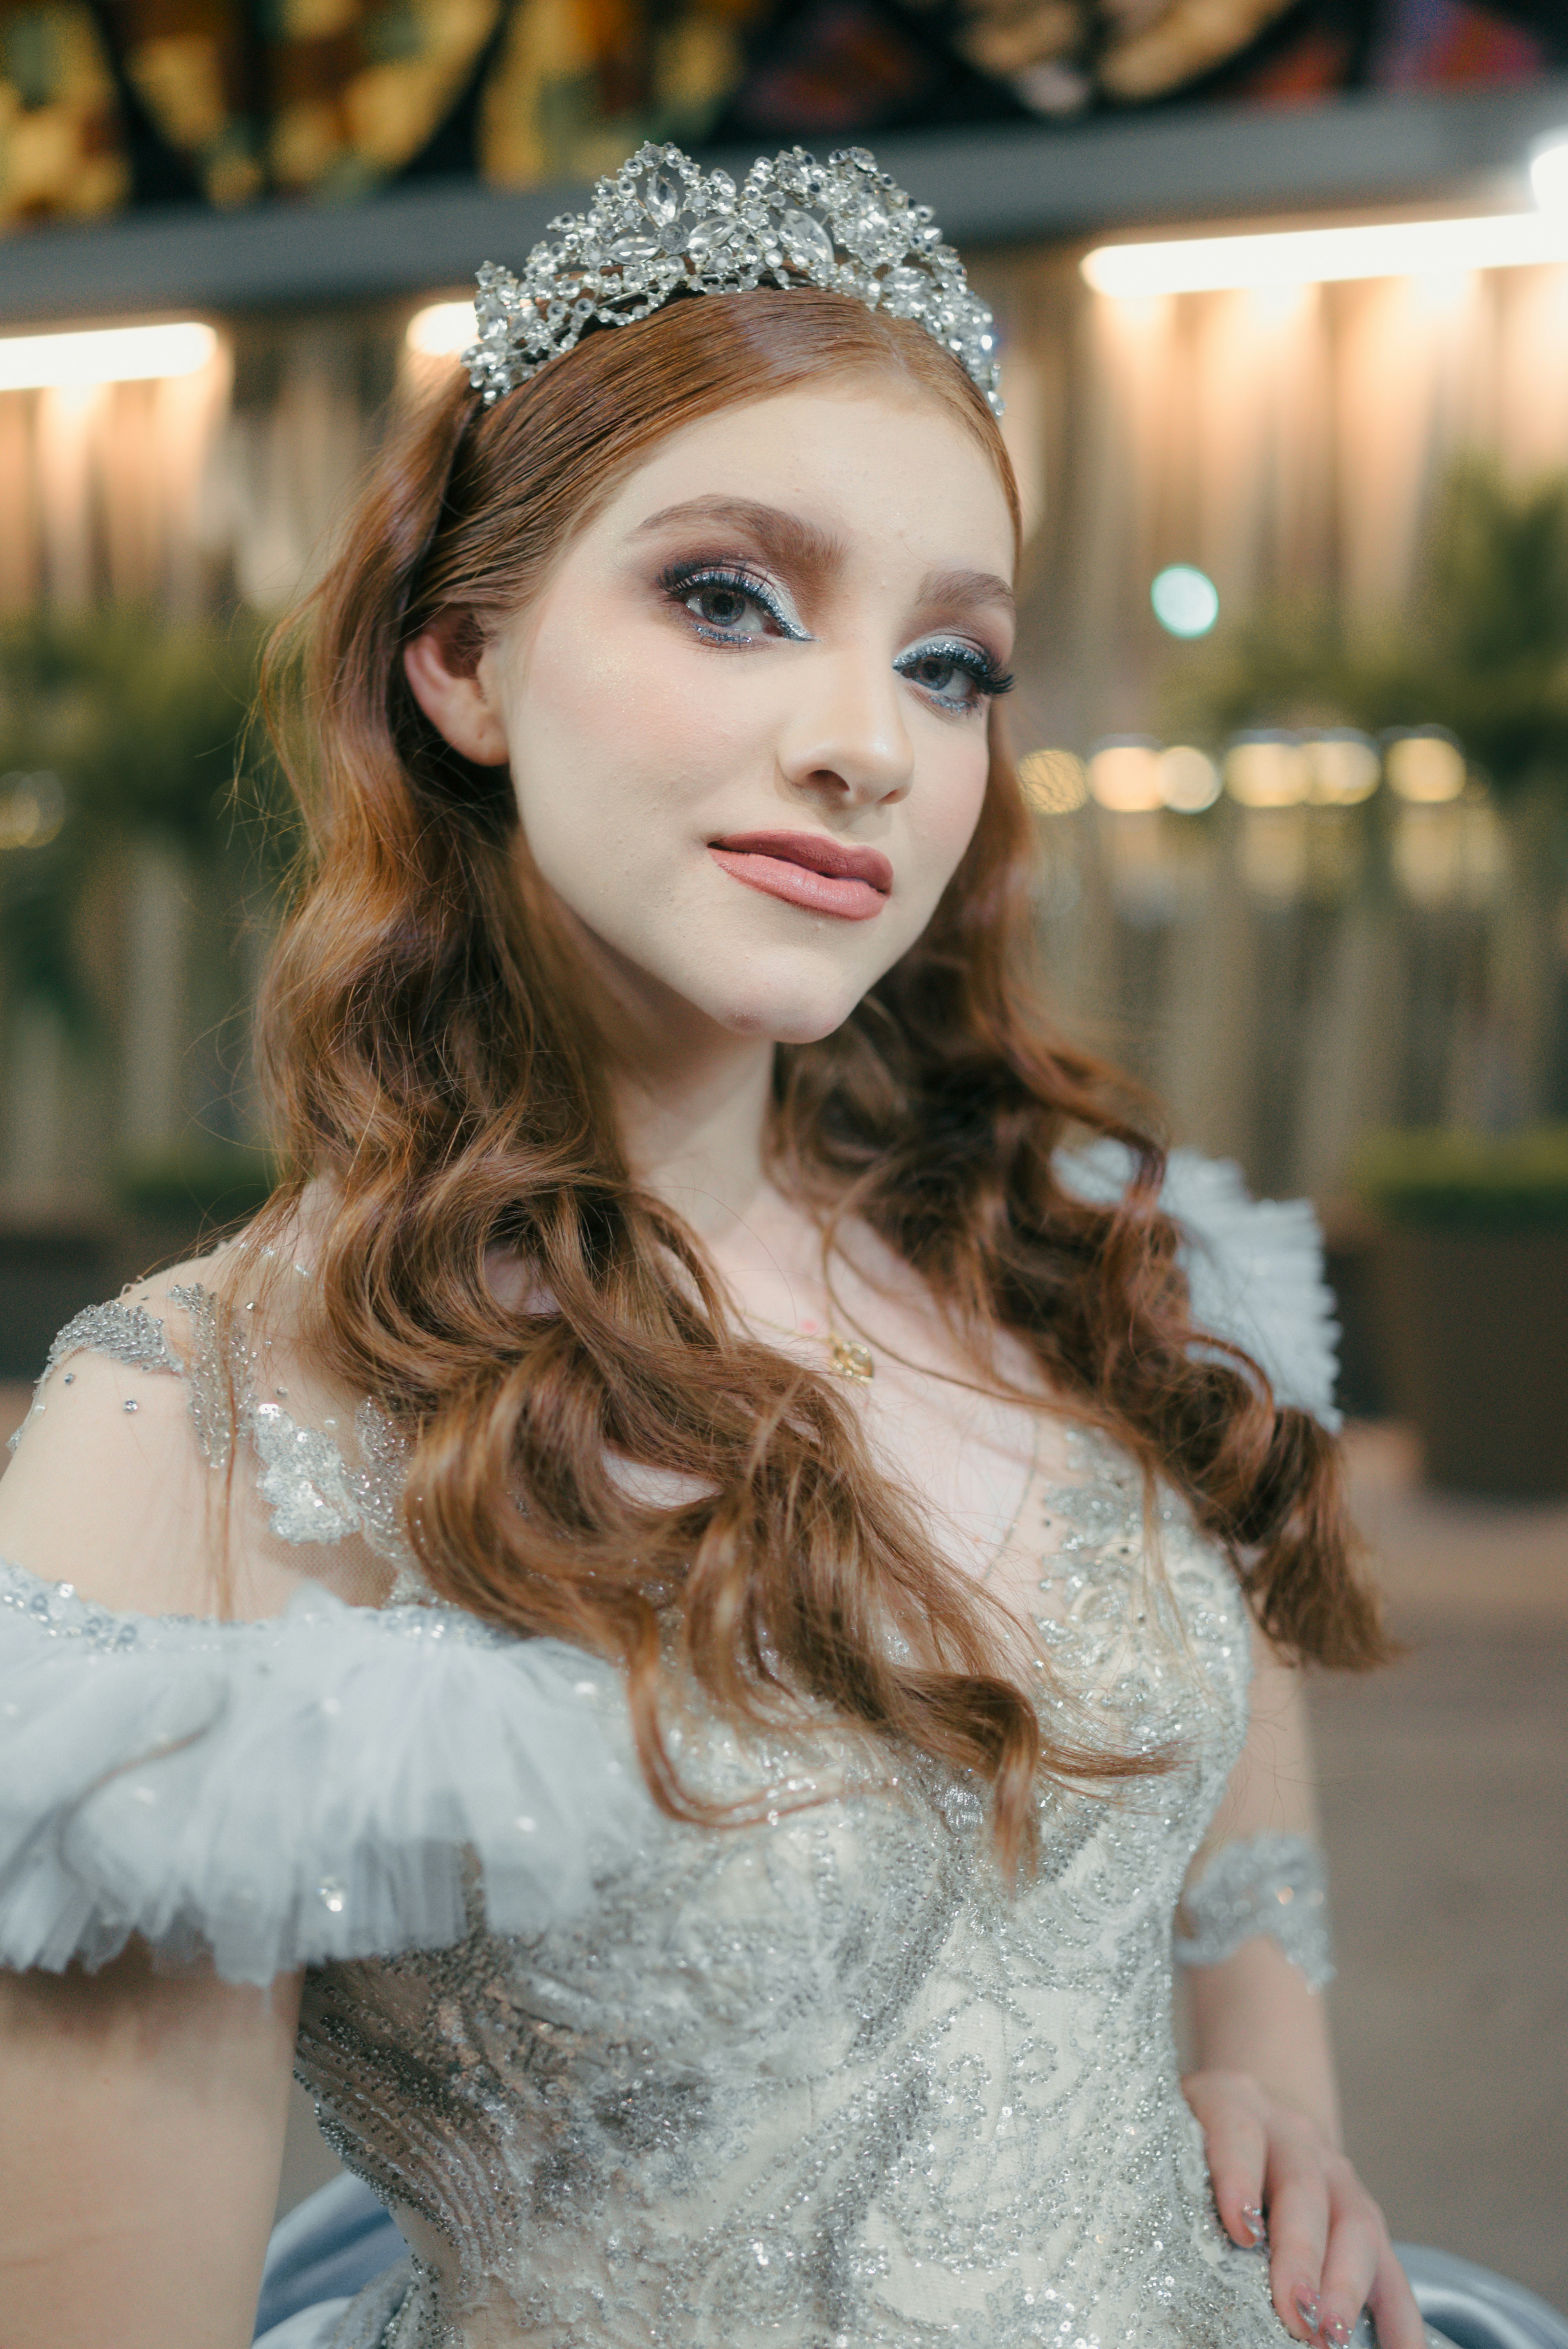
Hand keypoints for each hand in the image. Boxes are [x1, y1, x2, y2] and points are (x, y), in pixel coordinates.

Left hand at [1182, 2068, 1424, 2347]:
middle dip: (1300, 2254)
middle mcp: (1291, 2134)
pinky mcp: (1363, 2214)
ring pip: (1354, 2223)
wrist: (1250, 2107)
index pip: (1237, 2134)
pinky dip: (1400, 2315)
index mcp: (1233, 2104)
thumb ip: (1161, 2174)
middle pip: (1302, 2188)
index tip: (1241, 2229)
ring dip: (1347, 2284)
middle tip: (1294, 2312)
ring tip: (1329, 2333)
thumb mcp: (1171, 2133)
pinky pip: (1390, 2265)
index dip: (1239, 2178)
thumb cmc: (1192, 2136)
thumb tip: (1123, 2240)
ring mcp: (1335, 2172)